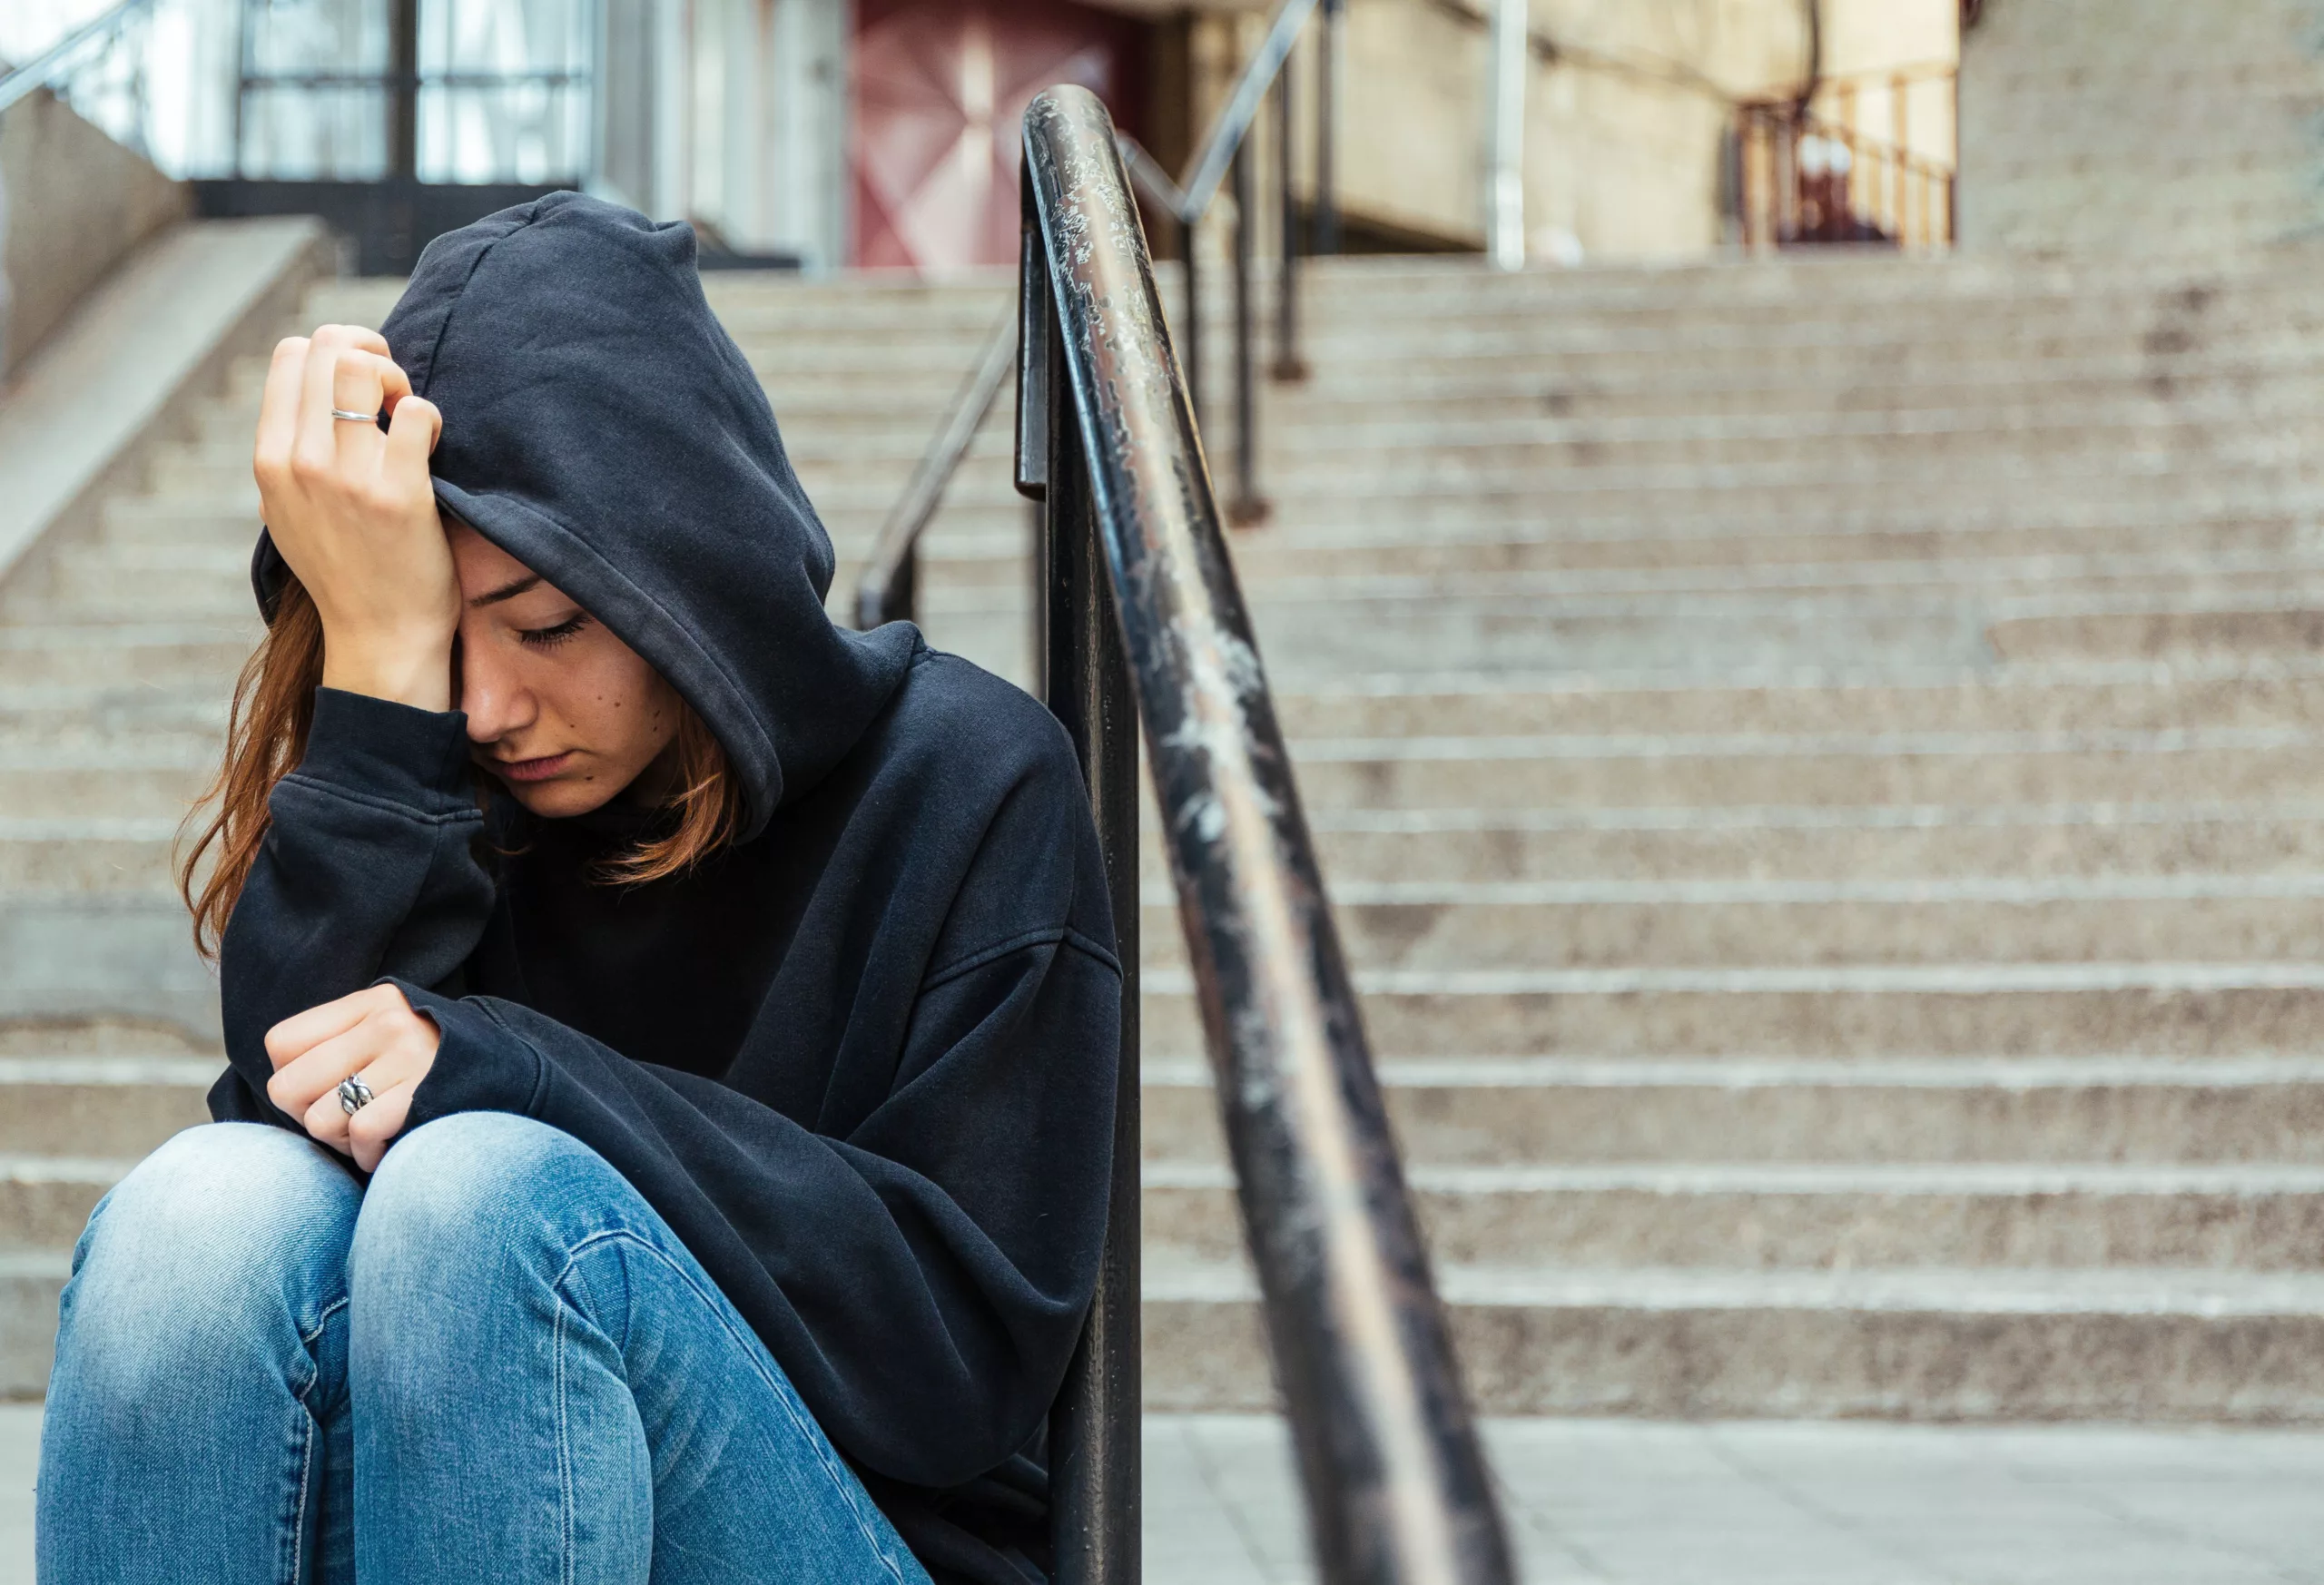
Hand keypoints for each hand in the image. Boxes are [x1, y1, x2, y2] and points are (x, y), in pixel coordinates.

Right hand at [252, 325, 455, 710]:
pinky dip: (431, 417)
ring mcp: (346, 476)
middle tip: (392, 397)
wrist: (379, 635)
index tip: (364, 388)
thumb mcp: (288, 508)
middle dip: (371, 355)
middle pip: (328, 347)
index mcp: (269, 458)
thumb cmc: (346, 566)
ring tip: (408, 417)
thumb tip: (310, 386)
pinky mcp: (398, 493)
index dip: (336, 352)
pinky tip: (431, 446)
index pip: (291, 354)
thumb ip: (289, 450)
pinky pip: (416, 412)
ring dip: (398, 380)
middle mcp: (298, 460)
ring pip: (365, 367)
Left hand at [265, 985, 441, 1172]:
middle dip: (307, 1116)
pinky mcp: (425, 1094)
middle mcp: (388, 1023)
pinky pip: (361, 1133)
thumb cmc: (432, 1068)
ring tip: (369, 1133)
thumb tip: (281, 1082)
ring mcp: (409, 1056)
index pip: (281, 1044)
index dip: (292, 1078)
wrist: (512, 1079)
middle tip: (343, 1119)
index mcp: (370, 1003)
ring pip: (319, 1119)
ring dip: (339, 1141)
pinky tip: (385, 1148)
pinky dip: (366, 1154)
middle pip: (288, 1086)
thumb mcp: (390, 1034)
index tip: (326, 1089)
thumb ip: (340, 1043)